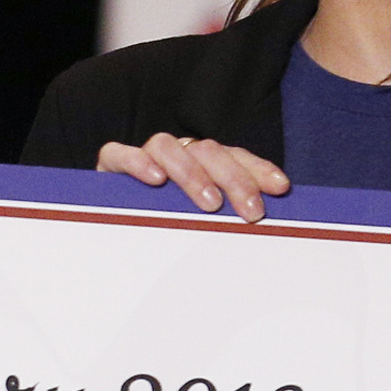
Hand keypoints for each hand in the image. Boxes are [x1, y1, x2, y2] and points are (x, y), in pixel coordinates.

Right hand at [97, 134, 289, 222]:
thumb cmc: (168, 235)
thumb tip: (274, 227)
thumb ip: (230, 220)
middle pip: (207, 150)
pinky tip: (155, 180)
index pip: (234, 156)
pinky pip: (119, 153)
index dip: (258, 169)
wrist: (114, 244)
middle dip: (234, 179)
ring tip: (209, 204)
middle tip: (250, 212)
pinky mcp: (111, 165)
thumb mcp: (207, 228)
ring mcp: (143, 157)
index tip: (279, 189)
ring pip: (168, 145)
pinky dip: (138, 162)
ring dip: (192, 173)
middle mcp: (177, 155)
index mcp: (203, 164)